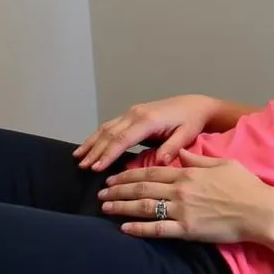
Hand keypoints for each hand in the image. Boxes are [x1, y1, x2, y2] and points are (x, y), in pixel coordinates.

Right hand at [74, 94, 219, 170]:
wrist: (196, 105)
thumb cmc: (191, 122)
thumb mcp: (185, 135)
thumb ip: (171, 148)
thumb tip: (157, 163)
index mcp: (149, 120)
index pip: (123, 138)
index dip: (108, 154)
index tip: (95, 168)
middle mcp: (137, 113)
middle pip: (110, 133)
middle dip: (95, 151)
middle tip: (82, 168)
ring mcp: (133, 112)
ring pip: (107, 128)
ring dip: (92, 142)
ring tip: (78, 158)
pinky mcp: (132, 113)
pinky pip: (111, 125)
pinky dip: (98, 136)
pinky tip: (88, 146)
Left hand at [99, 150, 273, 242]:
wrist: (259, 210)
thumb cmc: (245, 185)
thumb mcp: (224, 163)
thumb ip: (200, 158)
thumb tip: (182, 153)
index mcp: (190, 173)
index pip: (152, 171)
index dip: (130, 173)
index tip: (114, 176)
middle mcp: (182, 190)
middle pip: (143, 188)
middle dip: (119, 189)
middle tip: (101, 191)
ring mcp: (183, 211)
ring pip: (145, 207)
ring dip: (122, 206)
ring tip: (105, 206)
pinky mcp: (187, 230)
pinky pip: (157, 230)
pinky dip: (138, 228)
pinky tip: (123, 228)